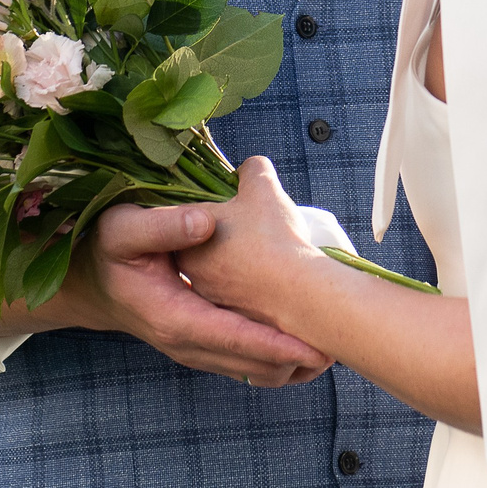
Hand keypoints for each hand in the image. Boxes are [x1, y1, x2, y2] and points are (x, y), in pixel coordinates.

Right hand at [72, 201, 332, 387]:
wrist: (92, 281)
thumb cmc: (108, 249)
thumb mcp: (124, 230)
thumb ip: (162, 226)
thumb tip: (205, 222)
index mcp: (170, 316)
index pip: (230, 337)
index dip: (272, 343)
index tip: (312, 346)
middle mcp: (185, 343)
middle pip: (247, 363)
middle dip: (293, 359)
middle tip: (341, 350)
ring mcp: (194, 350)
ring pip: (249, 370)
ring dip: (290, 364)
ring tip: (334, 352)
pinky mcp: (203, 346)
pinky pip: (245, 363)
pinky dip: (276, 358)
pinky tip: (307, 347)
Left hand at [175, 156, 331, 330]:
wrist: (299, 294)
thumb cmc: (274, 238)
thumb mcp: (263, 188)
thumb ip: (253, 170)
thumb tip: (250, 168)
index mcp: (186, 242)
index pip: (191, 218)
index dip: (217, 208)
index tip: (239, 206)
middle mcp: (192, 273)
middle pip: (206, 246)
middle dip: (228, 236)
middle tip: (253, 227)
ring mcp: (212, 299)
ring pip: (224, 272)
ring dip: (242, 262)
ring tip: (268, 250)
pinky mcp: (235, 319)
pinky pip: (241, 295)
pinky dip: (254, 285)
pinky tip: (274, 275)